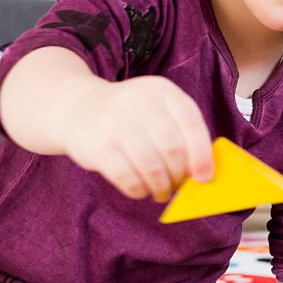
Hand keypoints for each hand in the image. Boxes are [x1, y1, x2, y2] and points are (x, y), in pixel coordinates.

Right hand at [60, 76, 213, 201]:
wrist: (78, 108)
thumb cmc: (131, 117)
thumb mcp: (159, 110)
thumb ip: (182, 134)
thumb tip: (201, 175)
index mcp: (163, 91)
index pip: (191, 123)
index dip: (202, 154)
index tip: (204, 177)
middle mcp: (140, 102)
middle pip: (173, 148)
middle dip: (180, 175)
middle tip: (178, 185)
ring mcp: (117, 124)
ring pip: (152, 167)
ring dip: (162, 187)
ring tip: (161, 192)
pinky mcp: (99, 147)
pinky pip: (128, 178)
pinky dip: (139, 190)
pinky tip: (141, 190)